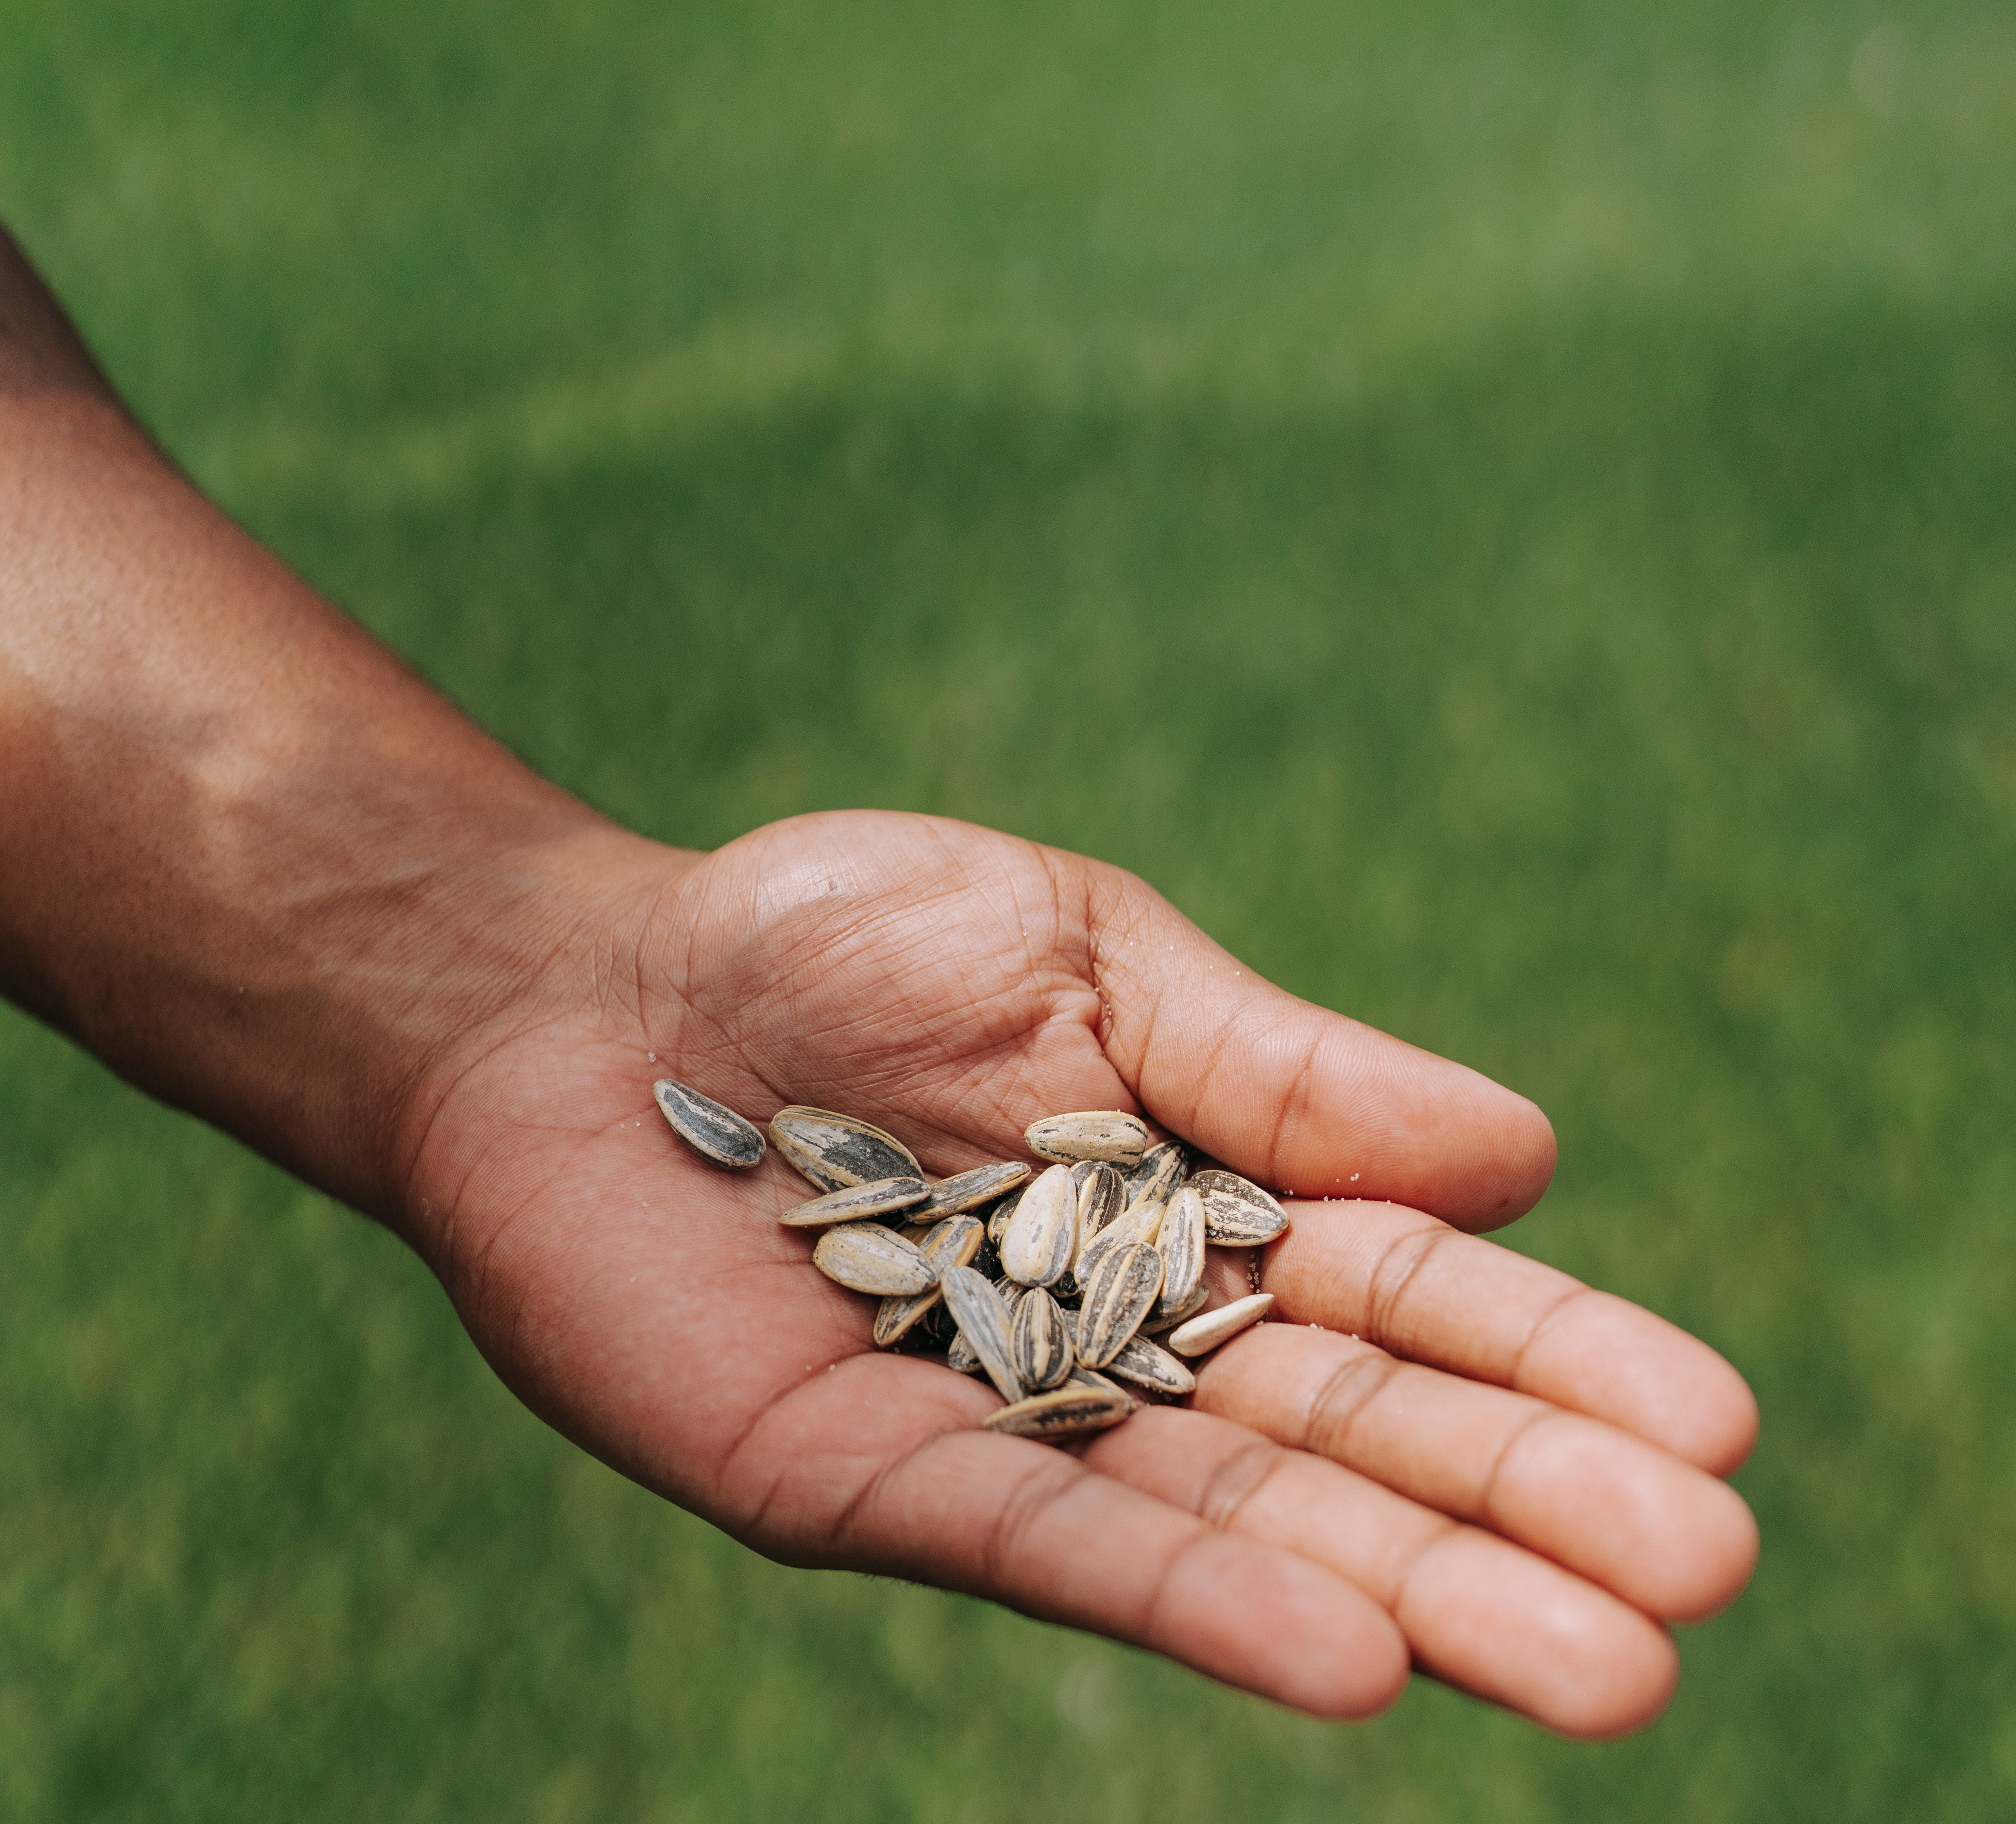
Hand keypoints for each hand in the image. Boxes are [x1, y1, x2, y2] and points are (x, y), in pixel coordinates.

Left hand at [402, 808, 1757, 1736]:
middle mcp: (1117, 1336)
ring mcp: (998, 1422)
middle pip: (1343, 1430)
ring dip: (1400, 1590)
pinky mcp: (861, 1483)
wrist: (595, 991)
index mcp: (1190, 1201)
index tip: (1710, 1426)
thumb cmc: (835, 940)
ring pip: (1227, 1516)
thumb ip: (1280, 1070)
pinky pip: (1038, 1541)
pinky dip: (1182, 1593)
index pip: (1401, 1292)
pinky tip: (1337, 1656)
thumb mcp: (1087, 953)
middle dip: (1518, 1506)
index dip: (1549, 1357)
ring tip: (1594, 1672)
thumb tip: (1523, 1156)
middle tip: (1699, 1586)